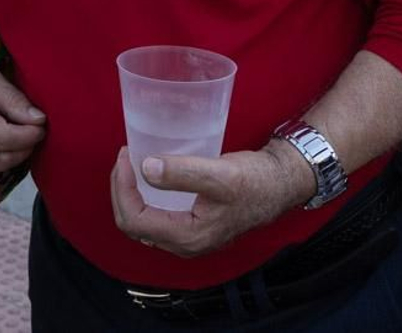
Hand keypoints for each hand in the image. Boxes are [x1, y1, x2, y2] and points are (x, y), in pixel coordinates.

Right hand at [0, 55, 45, 172]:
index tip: (41, 125)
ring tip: (20, 135)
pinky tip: (2, 141)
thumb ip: (13, 99)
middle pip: (2, 157)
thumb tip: (38, 120)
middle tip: (35, 131)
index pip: (4, 137)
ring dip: (14, 154)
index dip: (29, 136)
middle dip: (25, 147)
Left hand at [108, 141, 314, 257]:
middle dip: (121, 190)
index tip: (126, 157)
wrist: (280, 184)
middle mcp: (185, 244)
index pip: (135, 219)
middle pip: (134, 224)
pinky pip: (157, 217)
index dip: (122, 188)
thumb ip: (182, 173)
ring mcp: (189, 237)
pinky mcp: (193, 226)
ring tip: (132, 163)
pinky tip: (150, 174)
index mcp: (188, 237)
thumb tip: (145, 169)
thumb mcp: (218, 173)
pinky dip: (145, 196)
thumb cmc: (254, 180)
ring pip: (143, 222)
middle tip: (125, 157)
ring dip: (131, 193)